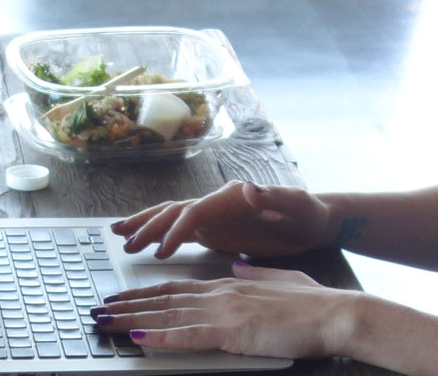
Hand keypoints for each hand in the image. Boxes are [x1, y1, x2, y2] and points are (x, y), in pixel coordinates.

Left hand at [91, 262, 353, 358]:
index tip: (121, 298)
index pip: (177, 288)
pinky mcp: (233, 331)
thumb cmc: (314, 303)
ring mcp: (225, 310)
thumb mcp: (279, 279)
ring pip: (167, 316)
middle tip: (98, 309)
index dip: (145, 294)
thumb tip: (236, 264)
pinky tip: (138, 339)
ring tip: (104, 322)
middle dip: (127, 305)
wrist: (335, 313)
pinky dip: (160, 337)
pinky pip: (188, 335)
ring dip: (131, 320)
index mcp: (229, 284)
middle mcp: (220, 293)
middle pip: (163, 300)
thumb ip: (254, 273)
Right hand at [112, 180, 332, 258]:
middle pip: (174, 211)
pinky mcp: (216, 230)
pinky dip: (162, 237)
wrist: (317, 221)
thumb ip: (271, 196)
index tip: (160, 251)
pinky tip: (146, 245)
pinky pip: (182, 232)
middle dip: (147, 225)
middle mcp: (217, 203)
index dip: (175, 230)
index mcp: (231, 197)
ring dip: (147, 227)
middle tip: (122, 239)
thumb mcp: (296, 204)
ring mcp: (215, 216)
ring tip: (120, 236)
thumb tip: (247, 186)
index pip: (194, 211)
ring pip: (172, 219)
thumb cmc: (308, 212)